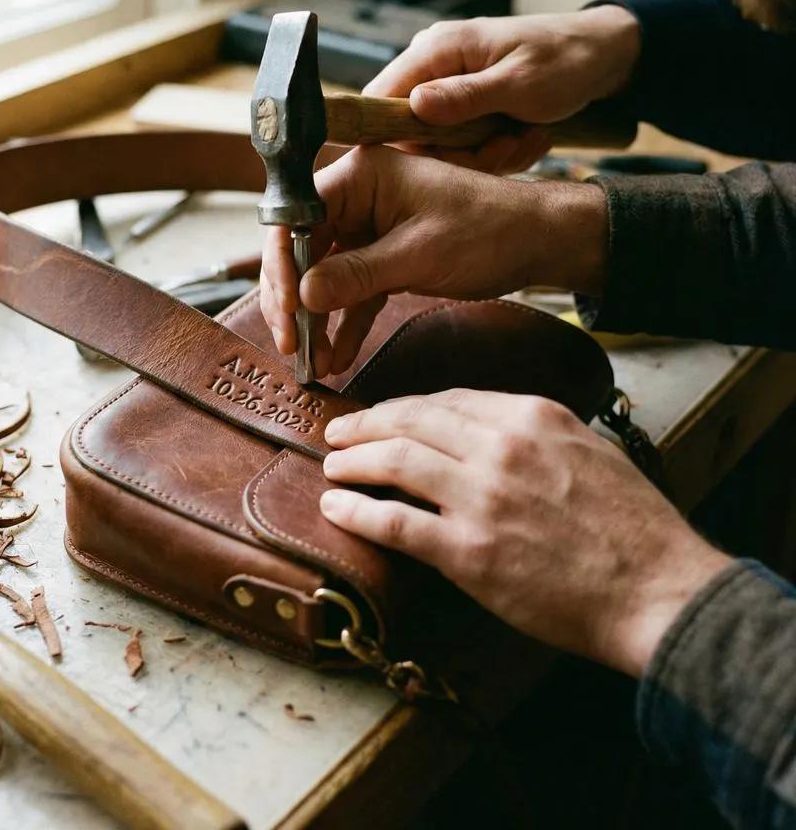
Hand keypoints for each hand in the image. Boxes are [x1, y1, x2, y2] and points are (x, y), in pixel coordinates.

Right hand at [260, 145, 607, 376]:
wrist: (537, 241)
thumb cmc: (488, 230)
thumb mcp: (418, 254)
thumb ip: (356, 274)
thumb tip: (303, 295)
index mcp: (361, 176)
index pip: (296, 216)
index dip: (282, 265)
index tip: (287, 310)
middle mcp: (357, 197)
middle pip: (301, 249)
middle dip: (294, 300)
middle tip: (291, 344)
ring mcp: (368, 228)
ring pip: (322, 275)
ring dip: (316, 319)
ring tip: (311, 362)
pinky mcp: (383, 256)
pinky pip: (351, 291)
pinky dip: (344, 323)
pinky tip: (336, 357)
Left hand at [319, 390, 731, 676]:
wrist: (657, 589)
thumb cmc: (632, 526)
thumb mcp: (590, 450)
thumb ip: (536, 433)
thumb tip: (492, 427)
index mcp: (532, 416)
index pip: (447, 399)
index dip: (405, 407)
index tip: (384, 416)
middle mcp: (500, 447)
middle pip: (411, 421)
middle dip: (366, 424)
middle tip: (338, 432)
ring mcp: (480, 498)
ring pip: (395, 462)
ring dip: (353, 461)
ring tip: (330, 465)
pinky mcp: (468, 551)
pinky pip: (395, 523)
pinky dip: (357, 512)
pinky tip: (336, 507)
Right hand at [364, 5, 640, 173]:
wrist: (604, 57)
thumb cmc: (567, 60)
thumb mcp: (520, 84)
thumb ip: (465, 97)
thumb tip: (414, 105)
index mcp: (437, 49)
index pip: (381, 96)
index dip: (394, 137)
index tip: (437, 159)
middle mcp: (433, 66)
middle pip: (411, 131)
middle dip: (459, 152)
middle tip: (505, 148)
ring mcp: (448, 87)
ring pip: (440, 144)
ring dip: (485, 154)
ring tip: (524, 138)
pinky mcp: (465, 107)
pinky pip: (463, 143)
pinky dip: (496, 149)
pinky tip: (526, 136)